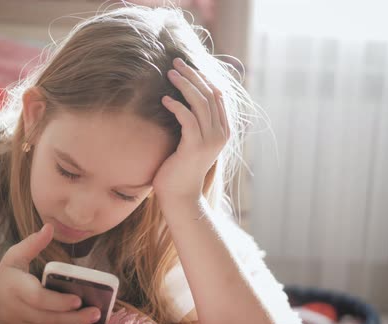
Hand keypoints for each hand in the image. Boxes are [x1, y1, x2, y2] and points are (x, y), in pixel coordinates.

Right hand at [0, 224, 100, 323]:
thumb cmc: (4, 276)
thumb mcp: (14, 257)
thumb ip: (33, 243)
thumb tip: (50, 227)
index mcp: (17, 288)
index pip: (39, 298)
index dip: (59, 301)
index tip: (78, 299)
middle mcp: (17, 309)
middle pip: (48, 319)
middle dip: (74, 318)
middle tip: (96, 312)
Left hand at [152, 58, 229, 211]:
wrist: (180, 196)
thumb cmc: (181, 168)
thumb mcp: (192, 141)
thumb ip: (195, 123)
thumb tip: (185, 101)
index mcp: (223, 130)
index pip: (217, 95)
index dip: (202, 77)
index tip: (186, 66)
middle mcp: (220, 133)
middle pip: (209, 94)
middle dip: (192, 75)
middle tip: (175, 62)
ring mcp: (210, 140)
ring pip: (200, 103)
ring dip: (184, 85)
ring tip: (169, 74)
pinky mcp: (195, 147)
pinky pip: (187, 119)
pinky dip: (176, 106)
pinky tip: (165, 99)